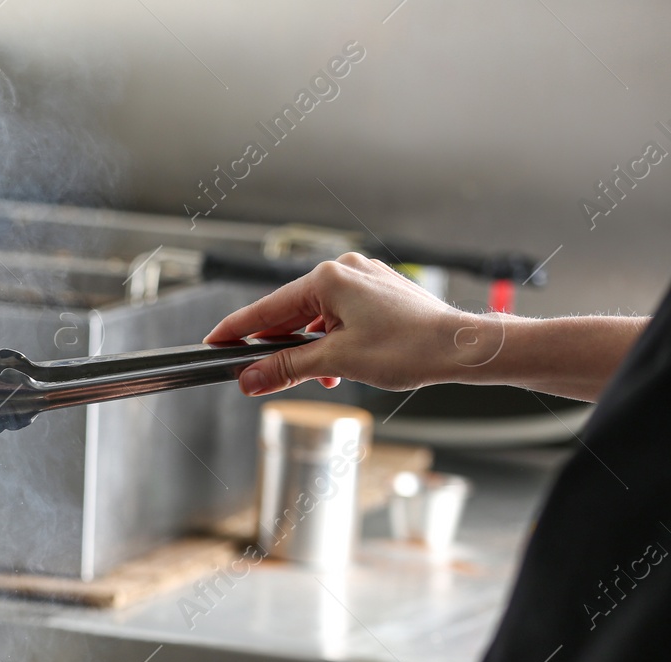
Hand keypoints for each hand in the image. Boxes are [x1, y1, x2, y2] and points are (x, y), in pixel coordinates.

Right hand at [205, 252, 482, 395]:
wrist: (461, 348)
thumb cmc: (409, 347)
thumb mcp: (336, 362)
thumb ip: (286, 368)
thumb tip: (250, 378)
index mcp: (329, 278)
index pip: (267, 309)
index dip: (238, 331)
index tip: (214, 343)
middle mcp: (345, 270)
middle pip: (291, 313)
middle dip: (277, 347)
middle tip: (255, 374)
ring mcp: (364, 279)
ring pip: (317, 317)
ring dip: (309, 349)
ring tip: (314, 377)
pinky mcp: (379, 293)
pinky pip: (340, 316)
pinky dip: (331, 341)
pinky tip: (336, 365)